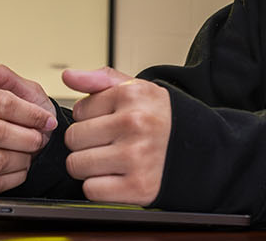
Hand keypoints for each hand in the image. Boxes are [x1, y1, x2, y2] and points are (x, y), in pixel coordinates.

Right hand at [0, 54, 57, 193]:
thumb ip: (2, 75)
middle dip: (26, 139)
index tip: (47, 120)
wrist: (29, 144)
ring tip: (28, 152)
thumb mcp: (23, 90)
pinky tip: (17, 166)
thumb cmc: (25, 116)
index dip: (30, 114)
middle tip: (38, 139)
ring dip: (22, 159)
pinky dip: (13, 178)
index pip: (1, 103)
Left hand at [62, 67, 171, 204]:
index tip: (109, 123)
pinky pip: (91, 189)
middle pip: (73, 139)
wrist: (197, 147)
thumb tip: (69, 76)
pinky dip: (100, 187)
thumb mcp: (135, 88)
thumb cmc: (159, 118)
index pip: (78, 111)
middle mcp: (135, 123)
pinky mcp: (138, 186)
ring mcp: (136, 156)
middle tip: (109, 143)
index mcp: (131, 95)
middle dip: (86, 143)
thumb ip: (99, 80)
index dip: (91, 119)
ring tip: (112, 160)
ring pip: (77, 165)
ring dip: (90, 166)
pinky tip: (117, 176)